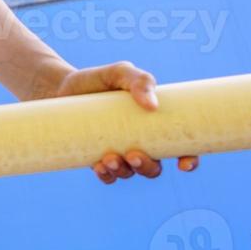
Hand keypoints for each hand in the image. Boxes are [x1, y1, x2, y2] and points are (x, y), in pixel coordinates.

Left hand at [46, 62, 199, 183]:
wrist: (61, 88)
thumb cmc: (97, 80)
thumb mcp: (119, 73)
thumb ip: (139, 80)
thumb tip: (152, 106)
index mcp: (154, 124)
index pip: (181, 146)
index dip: (190, 159)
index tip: (184, 164)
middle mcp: (140, 141)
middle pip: (154, 167)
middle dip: (148, 167)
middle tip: (133, 155)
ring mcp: (119, 152)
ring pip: (130, 173)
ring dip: (123, 171)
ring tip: (109, 158)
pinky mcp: (96, 158)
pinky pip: (107, 176)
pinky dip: (106, 176)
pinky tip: (98, 166)